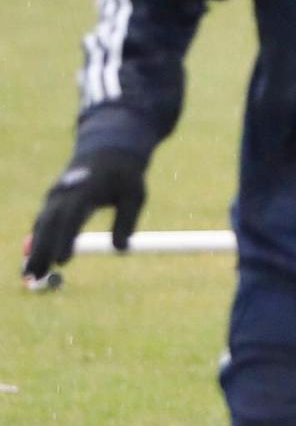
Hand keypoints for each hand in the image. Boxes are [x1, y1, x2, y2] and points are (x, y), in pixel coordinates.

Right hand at [23, 147, 147, 282]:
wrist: (107, 148)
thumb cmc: (124, 174)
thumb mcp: (135, 194)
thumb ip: (127, 220)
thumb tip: (120, 249)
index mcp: (85, 189)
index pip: (71, 218)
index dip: (65, 240)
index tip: (62, 261)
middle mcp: (64, 193)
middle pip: (48, 225)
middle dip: (40, 251)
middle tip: (35, 277)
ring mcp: (55, 196)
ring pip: (41, 226)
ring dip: (35, 250)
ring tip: (30, 276)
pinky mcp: (53, 201)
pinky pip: (42, 223)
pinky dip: (37, 242)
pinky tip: (33, 261)